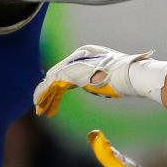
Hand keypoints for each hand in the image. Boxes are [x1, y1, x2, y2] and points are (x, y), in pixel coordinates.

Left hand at [33, 45, 152, 116]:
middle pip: (59, 77)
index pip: (69, 73)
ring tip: (40, 111)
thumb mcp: (111, 76)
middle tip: (44, 108)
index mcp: (87, 55)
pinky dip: (43, 94)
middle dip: (51, 94)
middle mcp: (77, 56)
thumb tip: (103, 87)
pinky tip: (39, 105)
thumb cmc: (126, 76)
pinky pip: (50, 84)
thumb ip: (101, 79)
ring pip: (52, 81)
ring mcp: (72, 64)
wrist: (127, 73)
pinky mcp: (68, 72)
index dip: (60, 88)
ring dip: (45, 97)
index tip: (55, 100)